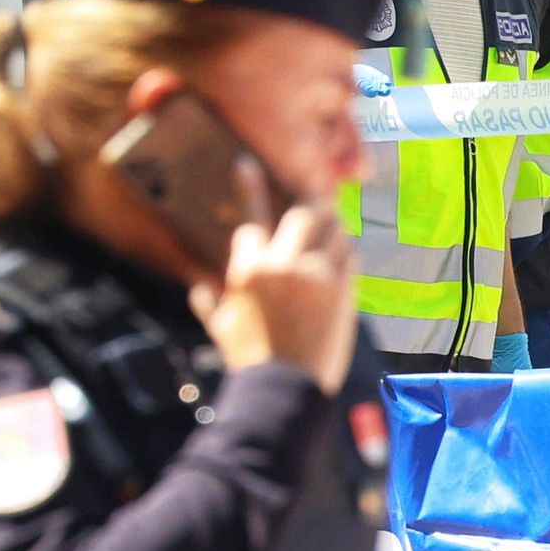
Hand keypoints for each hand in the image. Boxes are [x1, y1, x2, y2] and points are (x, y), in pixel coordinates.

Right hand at [192, 204, 356, 389]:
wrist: (283, 385)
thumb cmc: (248, 358)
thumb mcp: (218, 327)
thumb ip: (208, 301)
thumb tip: (199, 287)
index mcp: (247, 267)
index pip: (252, 217)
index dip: (252, 191)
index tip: (248, 165)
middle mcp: (281, 263)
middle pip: (302, 212)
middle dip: (312, 199)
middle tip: (319, 189)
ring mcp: (315, 274)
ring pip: (332, 230)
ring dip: (335, 224)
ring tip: (335, 221)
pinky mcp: (341, 290)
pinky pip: (350, 257)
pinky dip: (347, 253)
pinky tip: (346, 254)